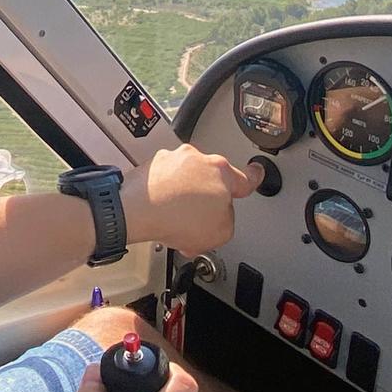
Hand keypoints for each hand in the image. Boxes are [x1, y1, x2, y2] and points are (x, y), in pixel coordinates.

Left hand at [122, 143, 251, 252]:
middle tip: (199, 221)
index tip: (257, 172)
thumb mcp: (221, 233)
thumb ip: (228, 223)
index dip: (254, 177)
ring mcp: (172, 160)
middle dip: (207, 199)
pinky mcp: (150, 166)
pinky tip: (159, 215)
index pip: (245, 177)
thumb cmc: (175, 217)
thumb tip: (220, 220)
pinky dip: (163, 194)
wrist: (135, 211)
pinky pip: (164, 181)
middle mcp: (197, 159)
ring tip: (174, 221)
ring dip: (183, 197)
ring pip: (185, 180)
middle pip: (211, 180)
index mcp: (221, 171)